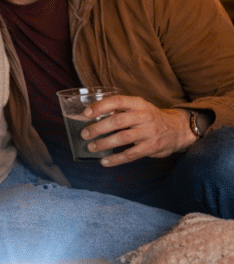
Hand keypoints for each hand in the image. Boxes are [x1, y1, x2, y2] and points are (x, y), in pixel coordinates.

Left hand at [81, 95, 196, 165]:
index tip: (86, 114)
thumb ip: (120, 110)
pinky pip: (131, 154)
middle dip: (98, 128)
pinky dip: (116, 159)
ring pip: (122, 138)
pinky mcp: (152, 147)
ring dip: (104, 143)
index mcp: (138, 104)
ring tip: (91, 147)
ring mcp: (149, 132)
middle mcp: (144, 116)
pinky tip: (104, 161)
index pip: (117, 101)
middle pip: (117, 121)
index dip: (100, 107)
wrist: (179, 129)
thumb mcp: (139, 108)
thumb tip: (92, 114)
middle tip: (85, 134)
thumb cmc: (150, 118)